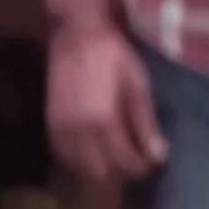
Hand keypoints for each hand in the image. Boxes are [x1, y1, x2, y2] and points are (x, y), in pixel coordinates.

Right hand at [46, 18, 167, 180]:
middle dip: (119, 170)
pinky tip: (93, 147)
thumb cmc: (112, 56)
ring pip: (79, 167)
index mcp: (103, 121)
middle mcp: (78, 131)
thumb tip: (158, 157)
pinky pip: (64, 155)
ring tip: (114, 153)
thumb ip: (146, 124)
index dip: (140, 167)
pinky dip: (80, 158)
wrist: (76, 36)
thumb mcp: (137, 85)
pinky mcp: (50, 124)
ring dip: (99, 166)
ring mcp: (60, 129)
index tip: (151, 162)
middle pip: (100, 172)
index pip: (124, 162)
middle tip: (133, 158)